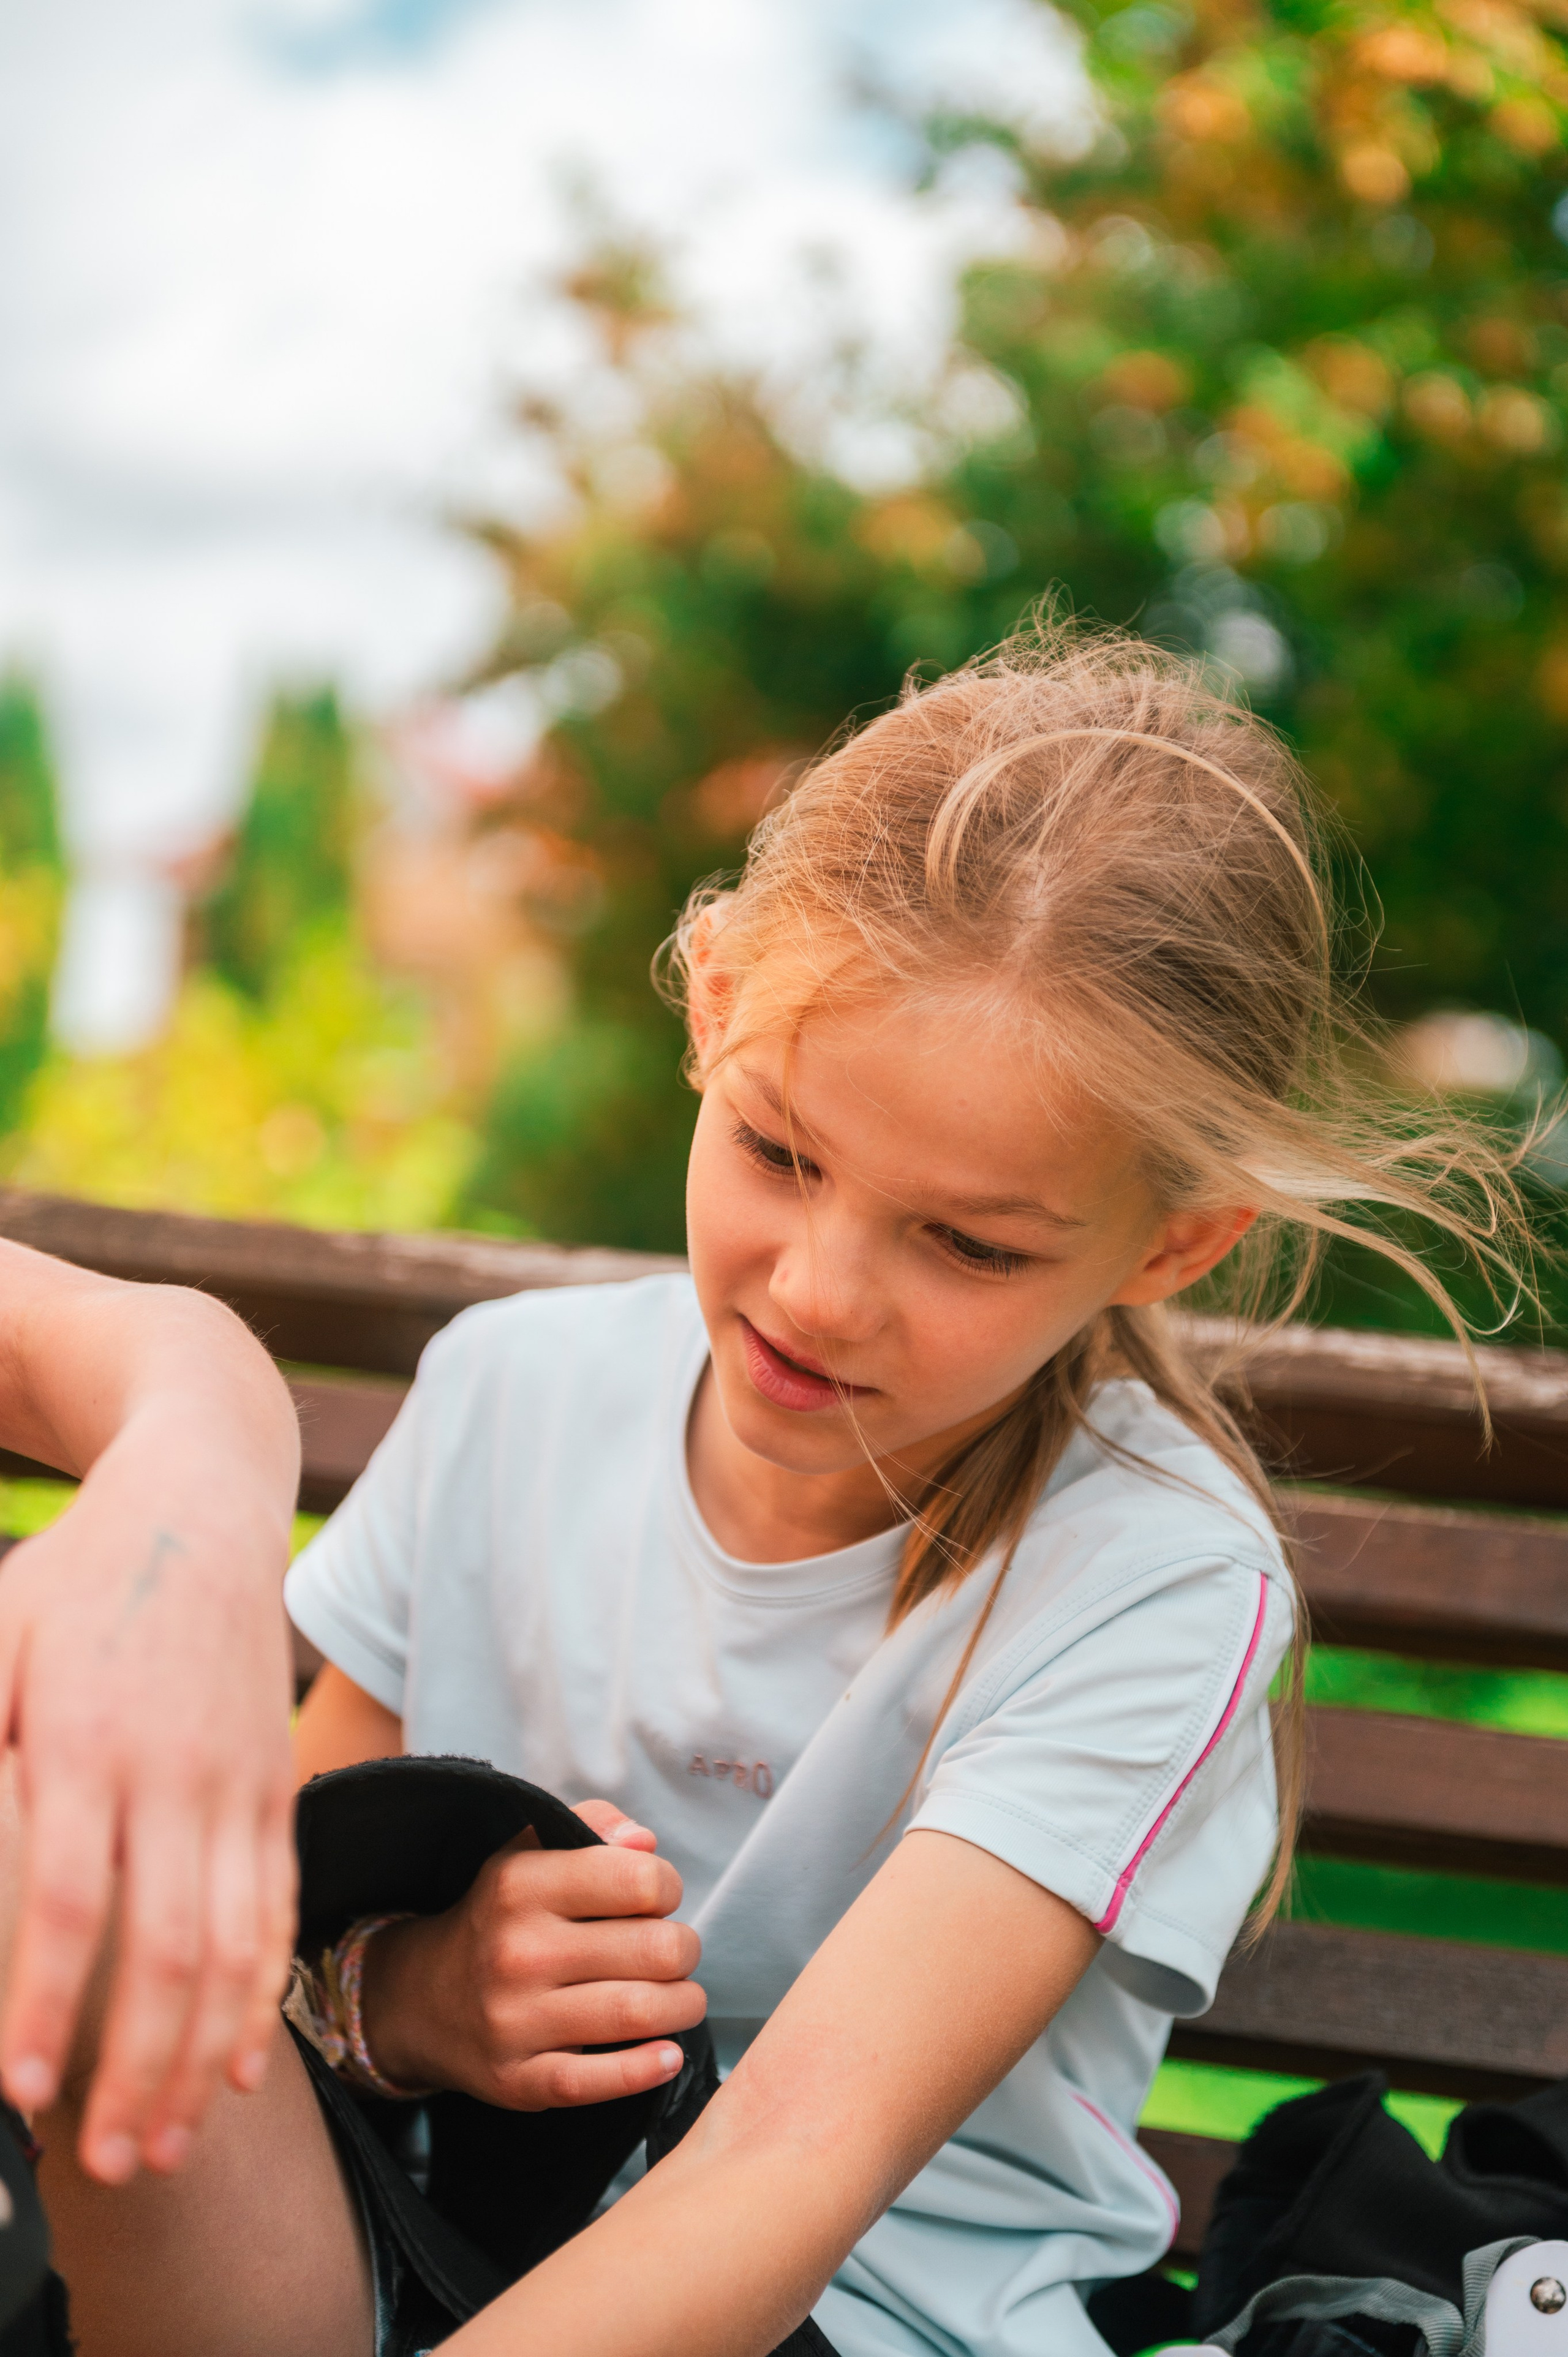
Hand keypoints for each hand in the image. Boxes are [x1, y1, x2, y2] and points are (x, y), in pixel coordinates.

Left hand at [0, 1268, 300, 2188]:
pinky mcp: (276, 1783)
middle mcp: (174, 1769)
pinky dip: (259, 1994)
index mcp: (87, 1737)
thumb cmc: (74, 1577)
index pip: (69, 1895)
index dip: (44, 1999)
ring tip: (163, 2148)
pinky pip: (277, 1904)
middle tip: (105, 2164)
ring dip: (197, 2057)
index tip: (18, 2088)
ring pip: (231, 1943)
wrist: (201, 1500)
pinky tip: (235, 2067)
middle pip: (163, 1945)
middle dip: (133, 2068)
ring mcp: (238, 1779)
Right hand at [361, 1801, 705, 2107]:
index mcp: (523, 1885)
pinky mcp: (518, 2081)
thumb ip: (592, 1825)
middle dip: (684, 1950)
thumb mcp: (529, 1852)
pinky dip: (649, 2068)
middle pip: (656, 1950)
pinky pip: (599, 2081)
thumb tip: (645, 1841)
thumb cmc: (500, 1919)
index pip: (641, 1880)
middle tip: (674, 1952)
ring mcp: (515, 2021)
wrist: (419, 1999)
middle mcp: (518, 1952)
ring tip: (680, 1997)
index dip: (667, 1887)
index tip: (657, 1900)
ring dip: (683, 2005)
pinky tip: (667, 2054)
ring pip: (640, 2014)